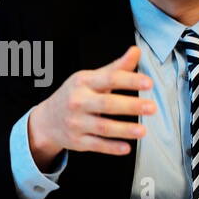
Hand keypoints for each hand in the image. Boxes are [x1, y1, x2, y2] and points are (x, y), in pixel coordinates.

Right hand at [27, 45, 154, 169]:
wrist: (47, 120)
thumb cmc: (75, 95)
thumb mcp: (90, 78)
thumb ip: (116, 68)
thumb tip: (136, 51)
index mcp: (83, 82)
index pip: (109, 79)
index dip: (130, 80)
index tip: (148, 83)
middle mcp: (78, 101)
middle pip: (107, 104)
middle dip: (130, 105)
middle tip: (152, 107)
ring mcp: (76, 122)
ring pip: (103, 127)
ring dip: (124, 129)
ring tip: (143, 131)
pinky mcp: (77, 141)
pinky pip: (96, 145)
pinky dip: (112, 148)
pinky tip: (127, 148)